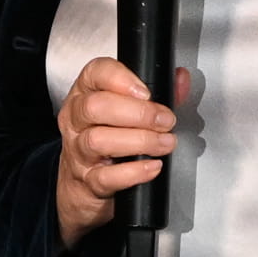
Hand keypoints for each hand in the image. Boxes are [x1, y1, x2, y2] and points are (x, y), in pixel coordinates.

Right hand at [54, 57, 188, 251]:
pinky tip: (152, 166)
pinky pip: (106, 176)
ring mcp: (78, 151)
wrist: (84, 183)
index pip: (95, 73)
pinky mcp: (87, 181)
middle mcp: (77, 120)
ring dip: (140, 141)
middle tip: (165, 121)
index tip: (147, 92)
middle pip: (95, 107)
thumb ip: (158, 92)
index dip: (121, 79)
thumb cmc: (109, 136)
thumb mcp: (129, 109)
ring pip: (98, 140)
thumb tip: (180, 79)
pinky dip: (134, 172)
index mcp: (86, 93)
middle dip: (138, 113)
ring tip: (165, 143)